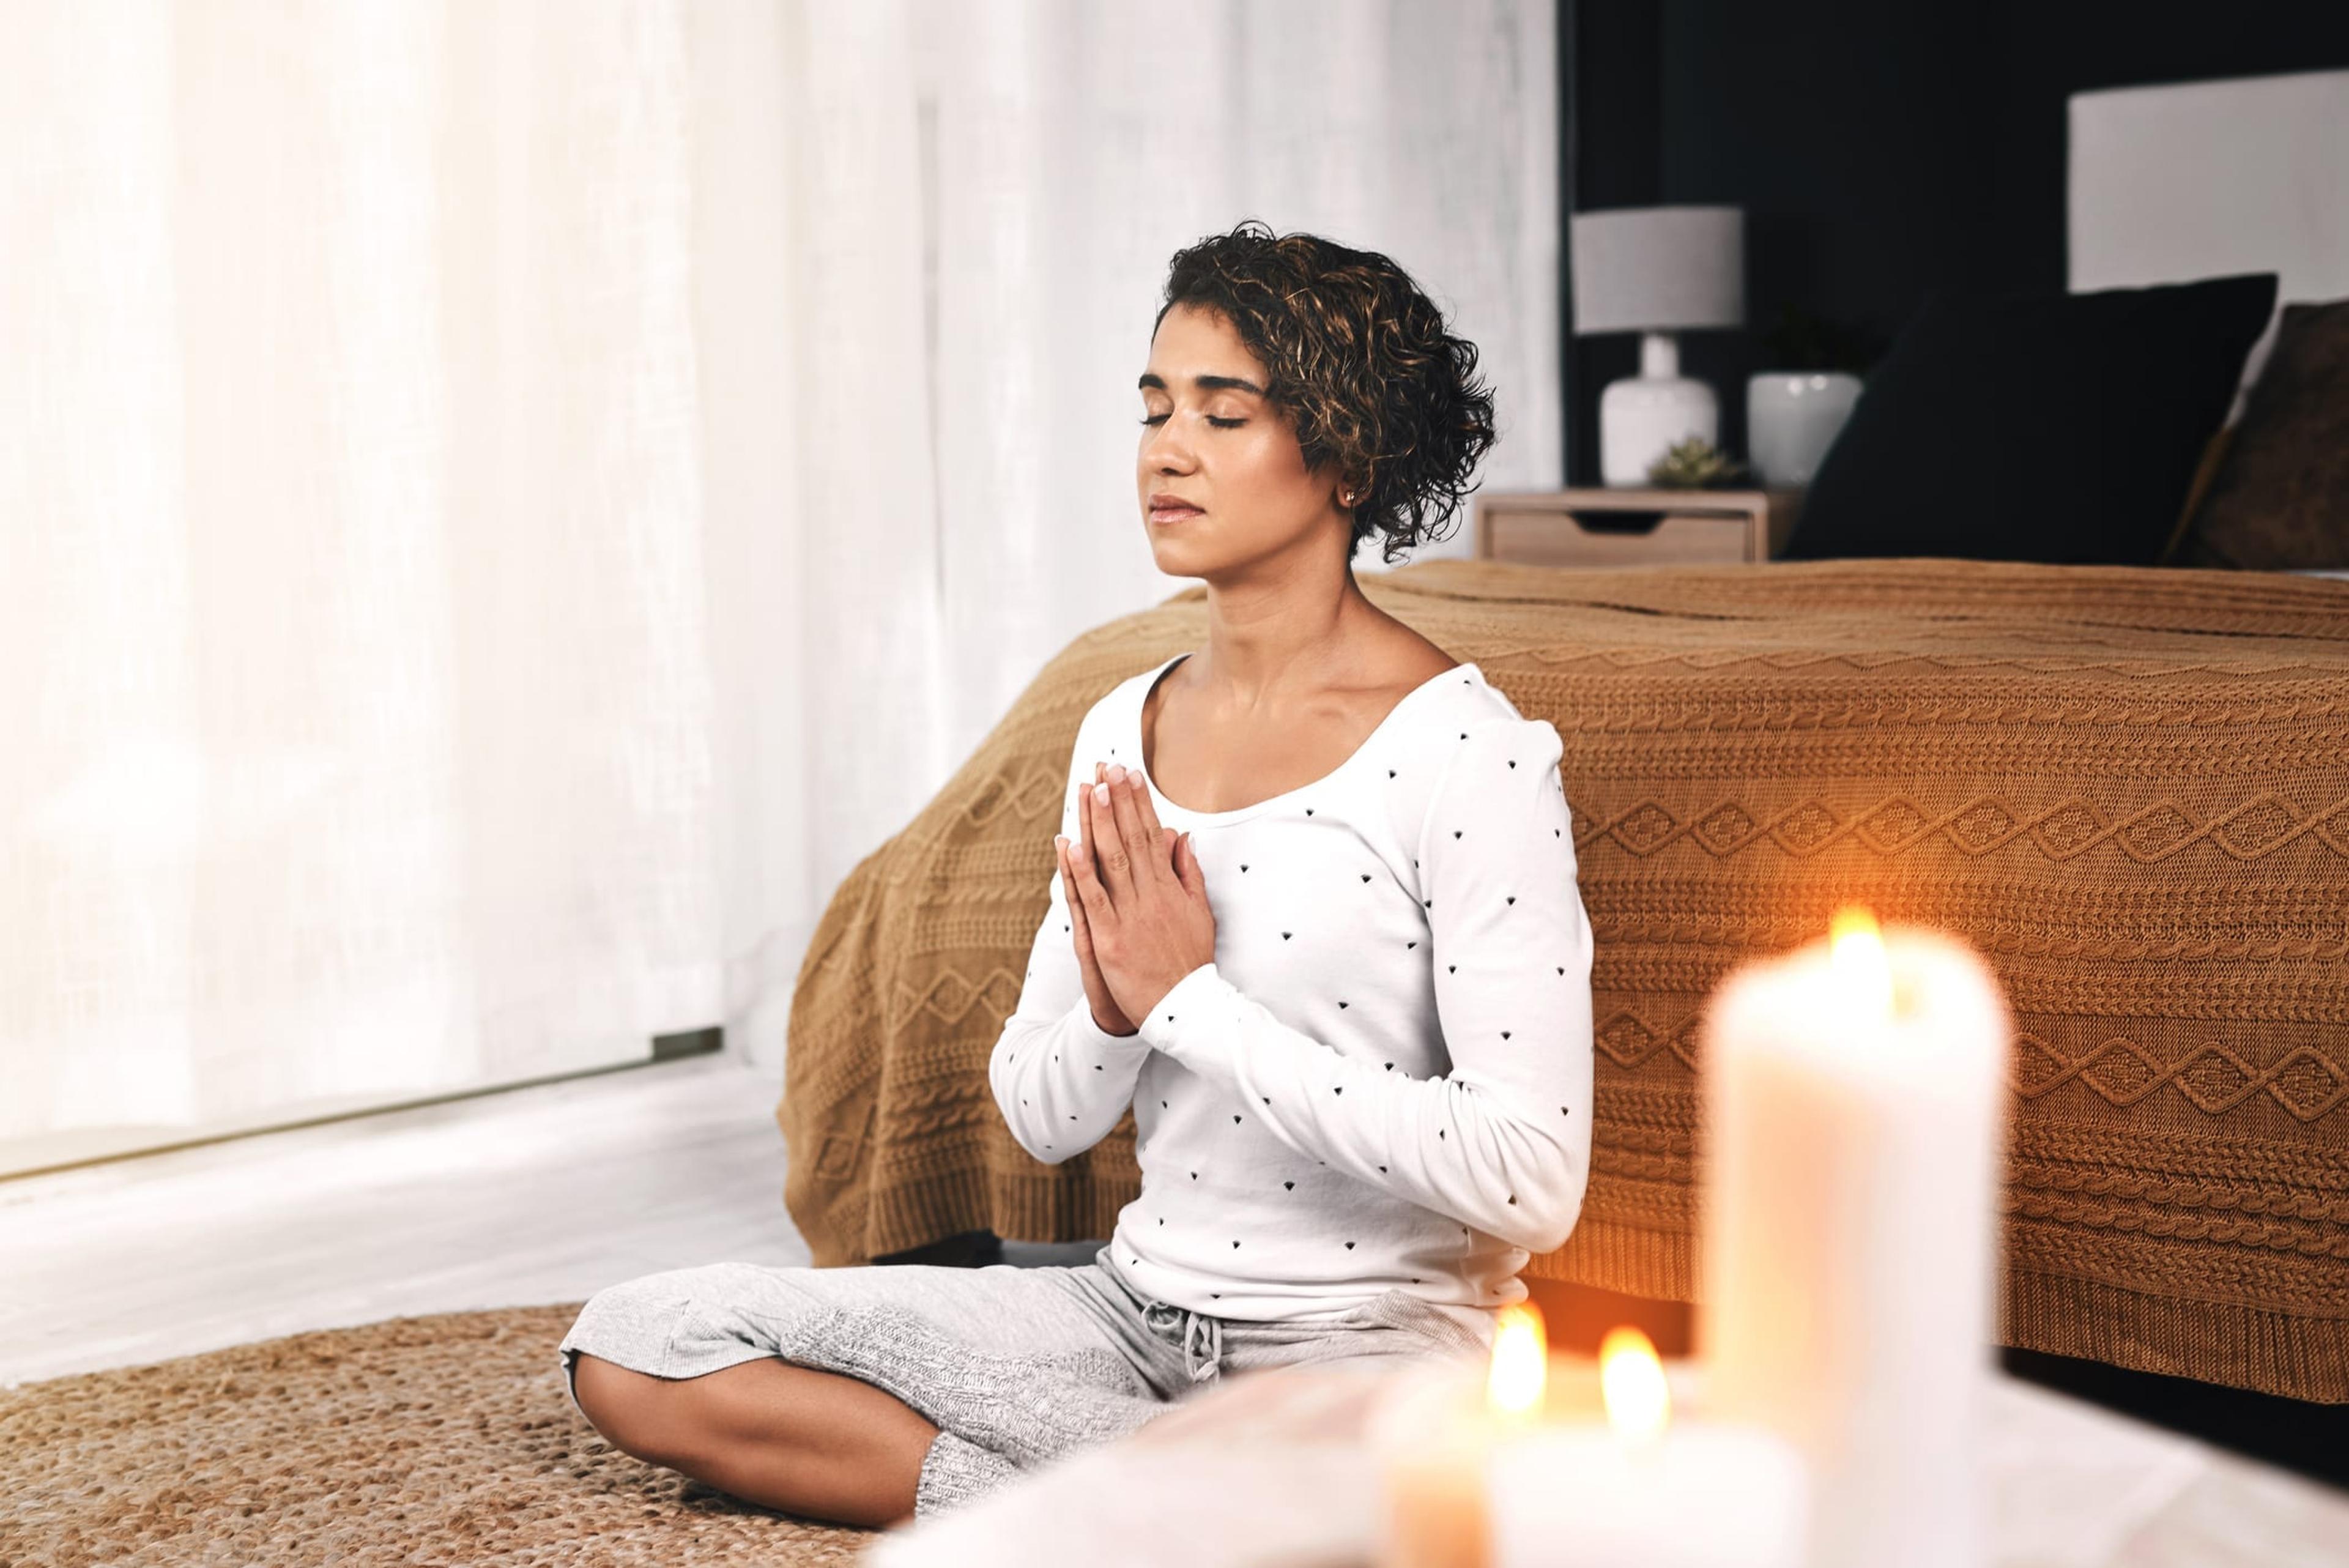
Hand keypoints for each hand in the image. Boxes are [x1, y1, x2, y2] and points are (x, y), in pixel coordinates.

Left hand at [1056, 761, 1215, 1027]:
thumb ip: (1188, 875)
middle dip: (1116, 801)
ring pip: (1111, 861)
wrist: (1185, 1010)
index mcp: (1170, 889)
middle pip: (1130, 839)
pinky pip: (1092, 899)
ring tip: (1089, 789)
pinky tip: (1069, 844)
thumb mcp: (1200, 914)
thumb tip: (1181, 837)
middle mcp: (1150, 897)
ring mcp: (1129, 917)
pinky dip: (1080, 871)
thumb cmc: (1190, 963)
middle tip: (1106, 767)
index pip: (1151, 835)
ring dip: (1098, 824)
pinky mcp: (1110, 939)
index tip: (1129, 774)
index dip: (1138, 803)